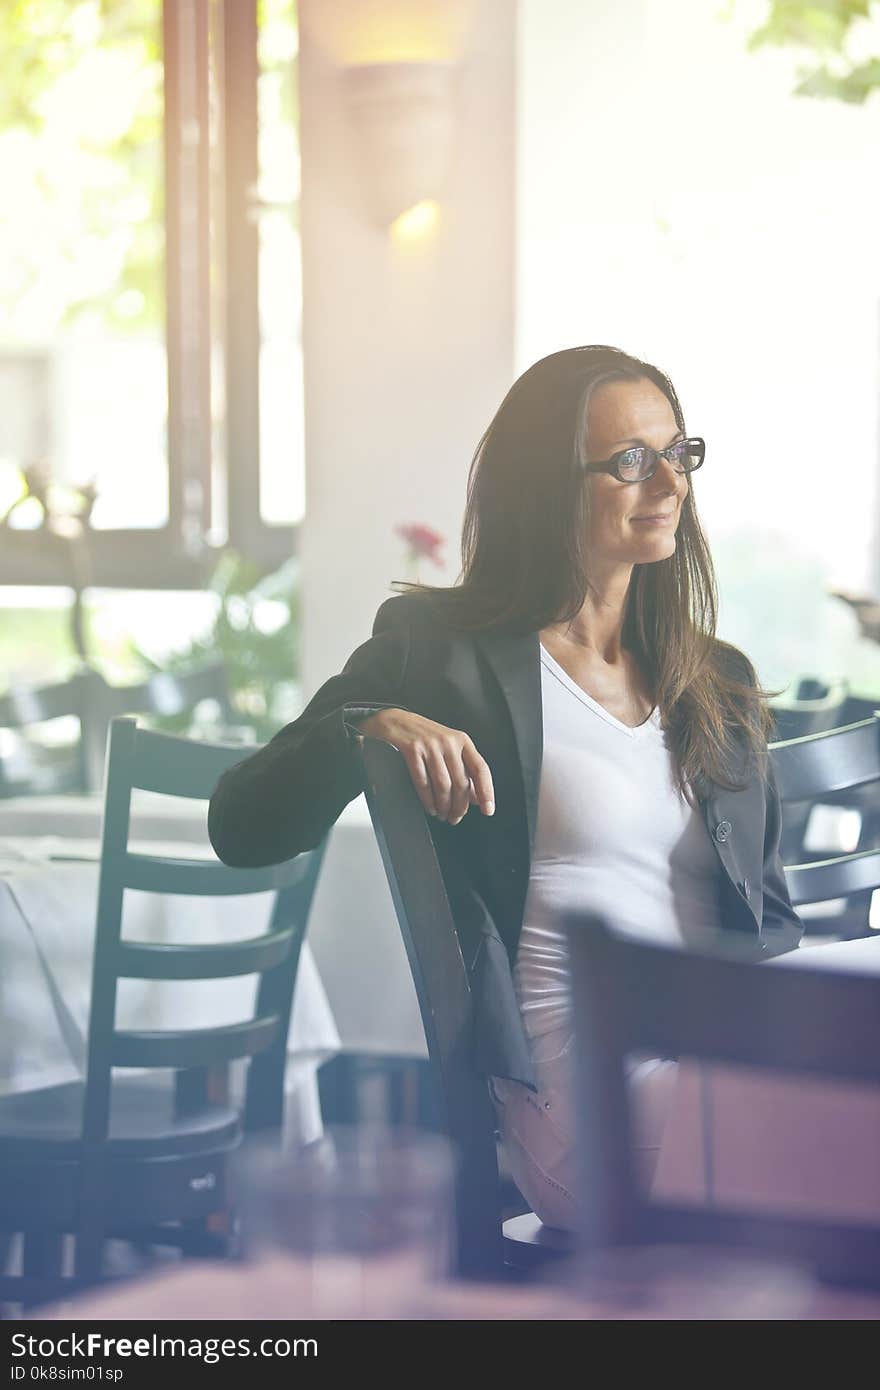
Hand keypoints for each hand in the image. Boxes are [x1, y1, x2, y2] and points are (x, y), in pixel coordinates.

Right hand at [357, 708, 494, 824]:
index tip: (488, 810)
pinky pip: (423, 782)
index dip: (486, 791)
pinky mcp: (412, 750)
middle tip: (456, 818)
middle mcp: (449, 742)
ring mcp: (430, 746)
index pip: (480, 769)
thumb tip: (476, 797)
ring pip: (443, 785)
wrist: (396, 721)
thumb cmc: (425, 737)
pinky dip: (428, 800)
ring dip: (444, 806)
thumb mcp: (449, 748)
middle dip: (460, 806)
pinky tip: (431, 807)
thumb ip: (464, 770)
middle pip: (461, 782)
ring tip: (443, 815)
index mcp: (462, 741)